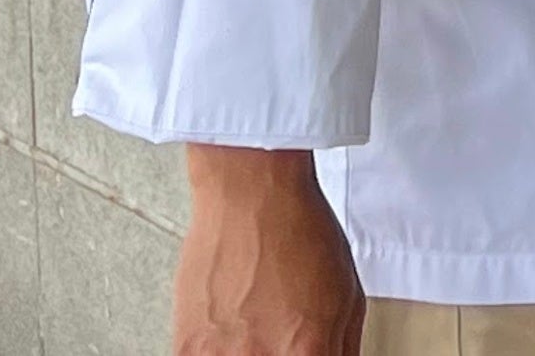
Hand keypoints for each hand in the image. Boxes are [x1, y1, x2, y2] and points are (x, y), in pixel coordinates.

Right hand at [176, 147, 361, 355]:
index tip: (308, 352)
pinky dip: (219, 351)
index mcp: (309, 351)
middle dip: (282, 354)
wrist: (251, 195)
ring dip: (249, 351)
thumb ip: (342, 348)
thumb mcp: (349, 295)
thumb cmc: (299, 232)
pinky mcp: (186, 348)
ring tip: (255, 329)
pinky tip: (230, 335)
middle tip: (280, 335)